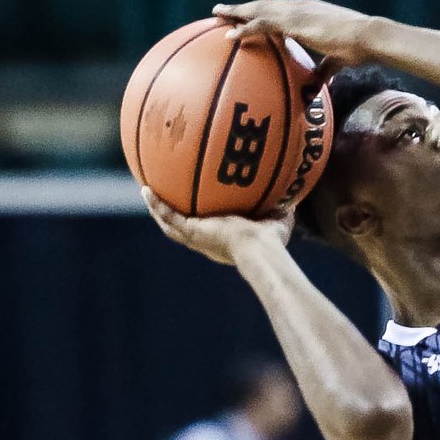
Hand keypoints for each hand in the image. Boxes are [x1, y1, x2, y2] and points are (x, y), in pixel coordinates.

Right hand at [143, 188, 290, 268]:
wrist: (259, 250)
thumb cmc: (273, 242)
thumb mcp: (279, 219)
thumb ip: (283, 207)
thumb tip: (294, 195)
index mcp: (223, 240)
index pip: (207, 230)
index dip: (199, 220)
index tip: (196, 208)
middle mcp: (207, 241)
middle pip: (183, 227)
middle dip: (172, 214)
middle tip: (163, 198)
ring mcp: (197, 238)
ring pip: (170, 224)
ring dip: (157, 209)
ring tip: (145, 191)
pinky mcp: (192, 232)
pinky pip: (168, 217)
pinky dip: (156, 205)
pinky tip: (146, 190)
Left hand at [213, 0, 371, 73]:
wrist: (367, 38)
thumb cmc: (358, 48)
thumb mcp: (338, 60)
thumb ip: (325, 69)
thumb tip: (317, 83)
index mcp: (308, 12)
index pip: (277, 10)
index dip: (259, 12)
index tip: (244, 15)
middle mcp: (298, 6)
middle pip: (262, 5)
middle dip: (241, 8)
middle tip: (220, 10)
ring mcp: (295, 11)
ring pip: (258, 9)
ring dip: (236, 11)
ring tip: (216, 14)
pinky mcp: (294, 21)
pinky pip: (262, 23)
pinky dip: (245, 28)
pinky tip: (230, 35)